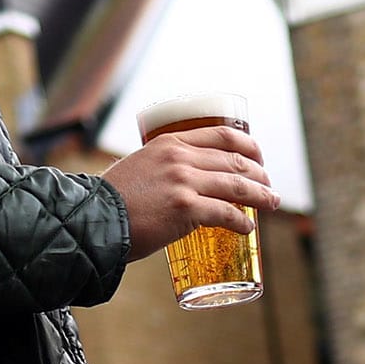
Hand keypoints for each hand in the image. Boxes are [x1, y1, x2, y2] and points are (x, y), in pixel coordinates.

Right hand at [101, 126, 278, 259]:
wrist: (92, 219)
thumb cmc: (114, 200)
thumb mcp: (141, 166)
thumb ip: (165, 167)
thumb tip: (185, 182)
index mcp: (170, 142)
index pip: (222, 134)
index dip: (249, 145)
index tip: (259, 157)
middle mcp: (180, 157)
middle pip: (236, 160)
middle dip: (260, 174)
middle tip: (269, 187)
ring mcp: (184, 182)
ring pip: (238, 186)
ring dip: (262, 196)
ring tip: (272, 204)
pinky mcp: (185, 209)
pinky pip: (226, 214)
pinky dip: (242, 222)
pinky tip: (248, 229)